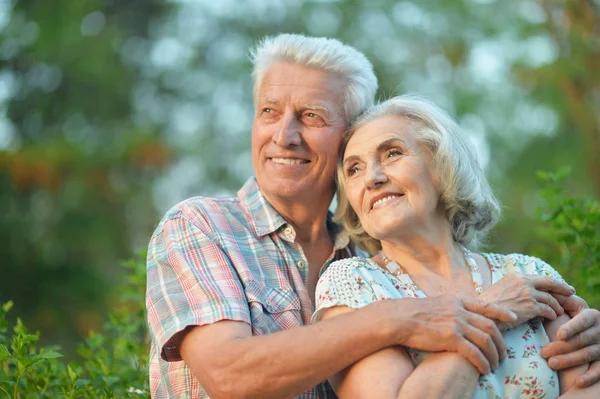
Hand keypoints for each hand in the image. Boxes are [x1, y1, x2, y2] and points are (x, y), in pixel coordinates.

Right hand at [400, 295, 516, 374]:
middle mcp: (460, 311)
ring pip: (486, 341)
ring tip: (494, 365)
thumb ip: (451, 308)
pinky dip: (482, 362)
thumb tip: (460, 314)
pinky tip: (483, 369)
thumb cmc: (413, 313)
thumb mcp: (437, 303)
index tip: (513, 317)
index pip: (486, 305)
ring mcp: (457, 323)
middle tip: (503, 355)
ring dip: (494, 355)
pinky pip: (474, 352)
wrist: (400, 318)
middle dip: (500, 343)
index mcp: (457, 300)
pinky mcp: (451, 338)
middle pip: (490, 326)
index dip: (502, 312)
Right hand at [478, 272, 574, 328]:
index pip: (538, 277)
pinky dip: (552, 314)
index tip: (558, 286)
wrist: (482, 314)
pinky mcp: (530, 307)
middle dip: (562, 288)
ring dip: (556, 305)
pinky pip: (548, 310)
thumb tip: (521, 289)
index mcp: (515, 276)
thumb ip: (512, 286)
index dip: (550, 282)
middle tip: (571, 292)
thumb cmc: (487, 305)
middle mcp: (523, 282)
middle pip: (550, 283)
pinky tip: (552, 317)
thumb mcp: (499, 288)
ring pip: (550, 298)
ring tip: (559, 311)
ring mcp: (528, 294)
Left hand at [541, 299, 599, 388]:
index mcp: (592, 315)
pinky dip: (590, 377)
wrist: (587, 330)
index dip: (572, 327)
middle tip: (544, 352)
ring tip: (551, 364)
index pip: (583, 321)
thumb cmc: (572, 315)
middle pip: (582, 340)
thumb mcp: (571, 305)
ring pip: (587, 355)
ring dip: (570, 361)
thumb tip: (547, 290)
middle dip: (562, 347)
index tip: (559, 334)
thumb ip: (560, 299)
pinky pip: (599, 370)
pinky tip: (579, 383)